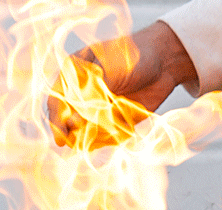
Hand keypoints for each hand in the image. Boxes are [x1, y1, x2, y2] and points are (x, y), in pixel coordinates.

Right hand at [47, 21, 197, 147]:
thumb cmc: (134, 57)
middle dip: (74, 133)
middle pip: (68, 122)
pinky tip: (124, 131)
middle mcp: (84, 94)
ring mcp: (99, 109)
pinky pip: (107, 137)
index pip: (56, 102)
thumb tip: (75, 116)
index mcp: (74, 75)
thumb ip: (92, 92)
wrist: (165, 62)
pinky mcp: (116, 121)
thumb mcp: (109, 69)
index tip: (62, 136)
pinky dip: (111, 140)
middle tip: (83, 138)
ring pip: (87, 133)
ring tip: (110, 131)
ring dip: (94, 138)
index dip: (57, 120)